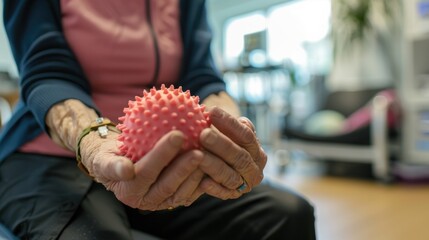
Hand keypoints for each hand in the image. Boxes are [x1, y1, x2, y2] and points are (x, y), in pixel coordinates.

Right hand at [80, 130, 204, 209]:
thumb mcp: (102, 158)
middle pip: (167, 184)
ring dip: (196, 174)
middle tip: (198, 148)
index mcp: (129, 191)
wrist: (117, 165)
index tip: (177, 134)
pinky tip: (212, 160)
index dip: (162, 155)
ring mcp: (162, 202)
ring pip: (182, 191)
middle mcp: (146, 201)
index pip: (147, 172)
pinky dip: (201, 178)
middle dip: (184, 167)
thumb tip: (126, 169)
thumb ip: (111, 165)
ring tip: (208, 154)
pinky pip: (191, 191)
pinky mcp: (175, 200)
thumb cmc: (109, 156)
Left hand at [198, 107, 266, 198]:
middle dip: (221, 144)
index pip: (246, 135)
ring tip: (198, 156)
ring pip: (231, 175)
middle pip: (239, 155)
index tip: (212, 111)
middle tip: (203, 134)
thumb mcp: (226, 130)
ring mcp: (245, 183)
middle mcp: (255, 166)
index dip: (230, 124)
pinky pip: (224, 193)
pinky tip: (202, 182)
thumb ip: (222, 122)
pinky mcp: (233, 195)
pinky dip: (214, 188)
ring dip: (214, 165)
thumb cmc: (221, 140)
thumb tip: (207, 108)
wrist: (223, 165)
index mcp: (255, 147)